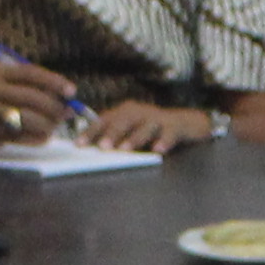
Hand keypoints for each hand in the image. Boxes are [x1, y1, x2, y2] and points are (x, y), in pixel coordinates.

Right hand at [0, 54, 80, 145]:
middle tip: (67, 113)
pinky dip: (37, 137)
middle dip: (54, 107)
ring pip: (27, 119)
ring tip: (54, 125)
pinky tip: (43, 136)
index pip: (30, 73)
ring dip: (47, 124)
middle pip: (30, 97)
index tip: (72, 91)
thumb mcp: (10, 82)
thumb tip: (68, 96)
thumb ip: (36, 85)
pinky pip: (21, 137)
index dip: (54, 82)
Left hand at [83, 97, 206, 151]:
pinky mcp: (176, 127)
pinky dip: (164, 141)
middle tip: (103, 147)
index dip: (92, 132)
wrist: (185, 125)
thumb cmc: (152, 132)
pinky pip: (169, 133)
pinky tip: (158, 150)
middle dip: (112, 133)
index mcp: (125, 113)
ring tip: (125, 150)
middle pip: (124, 121)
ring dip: (134, 138)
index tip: (79, 145)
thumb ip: (114, 140)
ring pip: (145, 127)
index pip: (105, 120)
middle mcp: (140, 113)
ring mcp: (158, 119)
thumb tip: (92, 152)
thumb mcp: (130, 133)